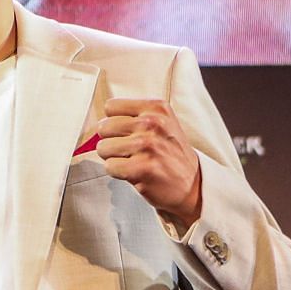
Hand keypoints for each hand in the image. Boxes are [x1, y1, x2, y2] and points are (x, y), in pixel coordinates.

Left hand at [95, 98, 202, 229]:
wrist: (191, 183)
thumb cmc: (169, 152)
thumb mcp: (161, 122)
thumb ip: (133, 115)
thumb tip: (99, 120)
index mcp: (156, 107)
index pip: (111, 106)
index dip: (114, 122)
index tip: (128, 132)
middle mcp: (152, 123)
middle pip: (103, 127)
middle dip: (112, 140)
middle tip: (130, 150)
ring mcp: (147, 145)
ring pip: (103, 147)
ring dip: (113, 157)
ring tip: (132, 160)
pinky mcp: (142, 168)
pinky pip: (109, 166)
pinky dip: (117, 172)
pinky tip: (133, 172)